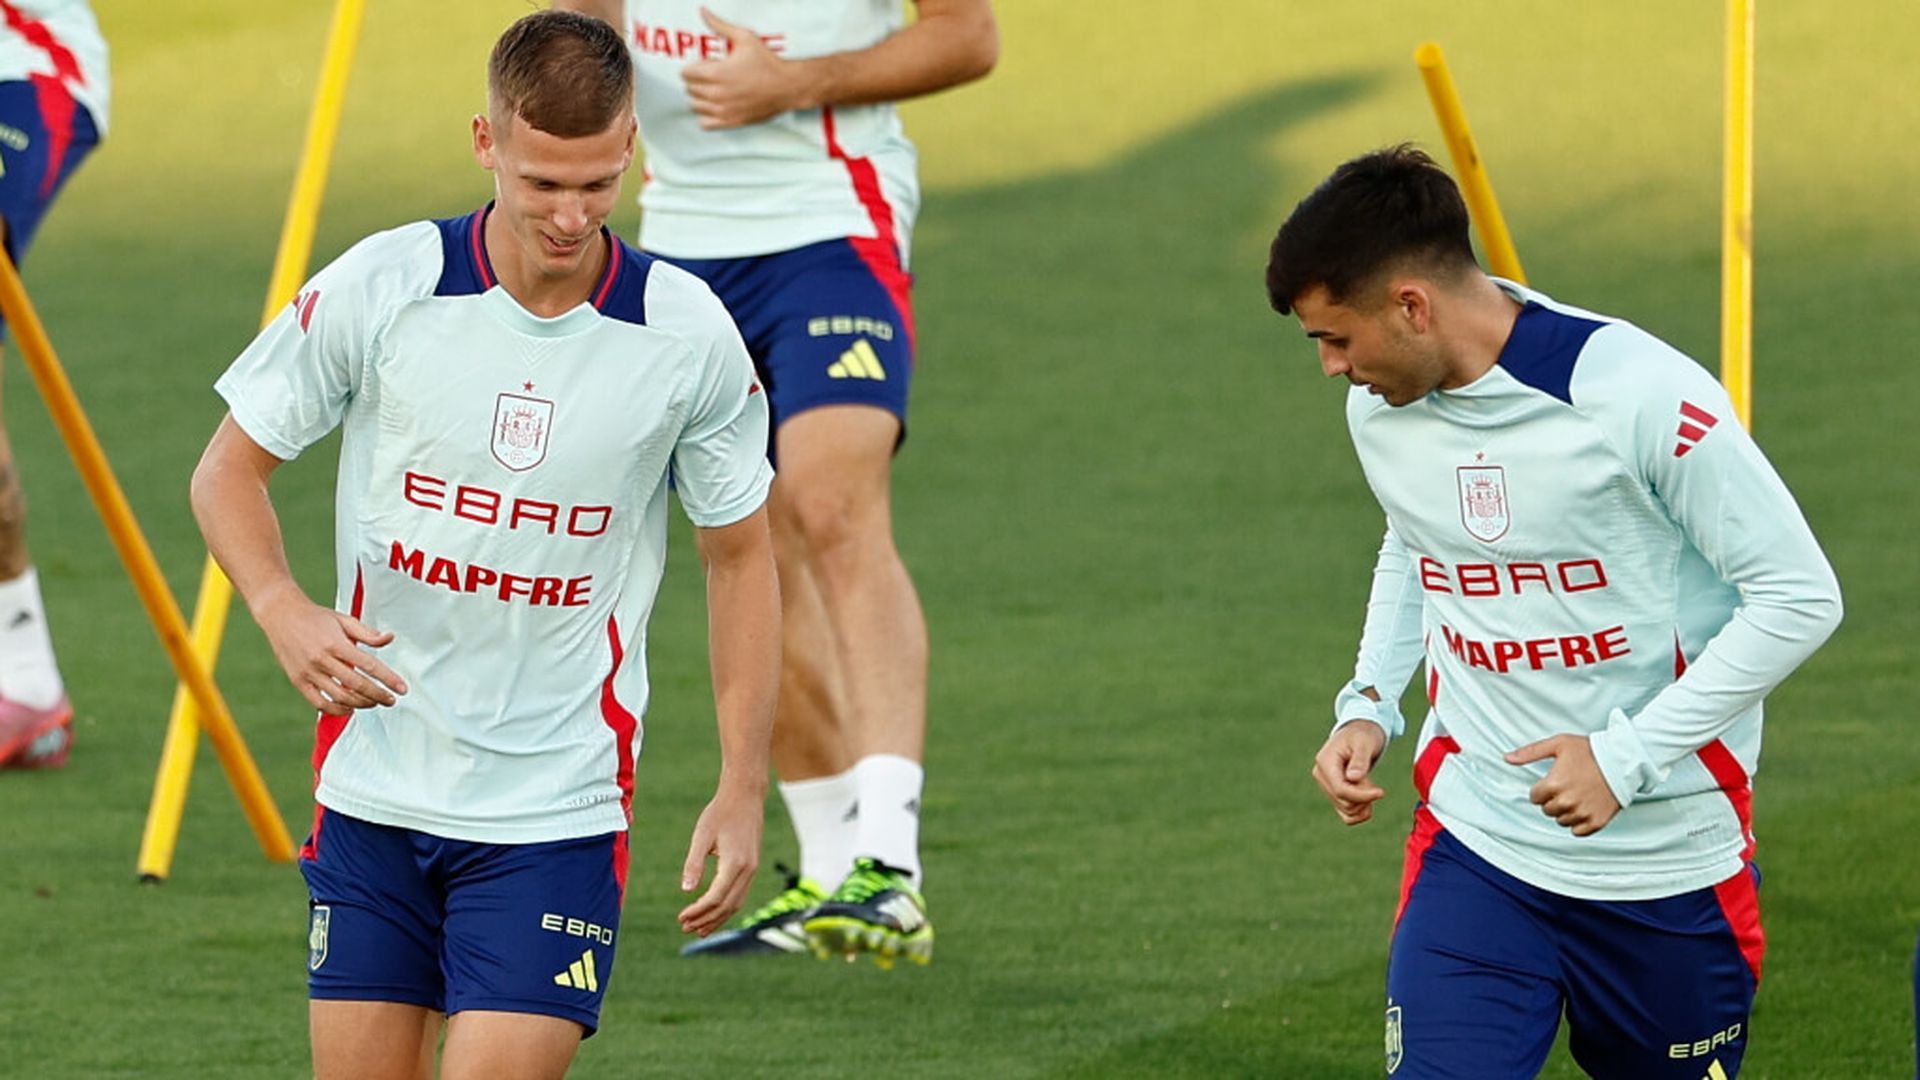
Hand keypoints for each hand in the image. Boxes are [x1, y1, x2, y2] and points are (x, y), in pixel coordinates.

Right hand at [252, 585, 406, 715]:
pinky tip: (350, 708)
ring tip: (374, 703)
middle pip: (356, 685)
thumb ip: (367, 633)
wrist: (280, 614)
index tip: (402, 689)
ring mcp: (308, 672)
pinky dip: (337, 710)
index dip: (388, 679)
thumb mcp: (344, 620)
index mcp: (336, 643)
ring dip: (361, 703)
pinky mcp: (298, 681)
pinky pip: (319, 703)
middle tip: (392, 700)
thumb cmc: (316, 617)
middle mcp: (322, 659)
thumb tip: (390, 638)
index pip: (369, 665)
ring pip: (339, 697)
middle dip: (378, 695)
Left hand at [677, 781, 764, 935]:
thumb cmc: (720, 813)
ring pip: (736, 903)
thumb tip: (686, 891)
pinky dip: (726, 907)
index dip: (697, 911)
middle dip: (706, 920)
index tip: (681, 918)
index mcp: (735, 863)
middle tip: (685, 928)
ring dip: (717, 918)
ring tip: (700, 929)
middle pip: (727, 906)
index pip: (715, 898)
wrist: (745, 797)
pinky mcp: (752, 867)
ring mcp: (752, 870)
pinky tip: (714, 912)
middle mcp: (748, 870)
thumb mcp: (702, 836)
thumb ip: (694, 864)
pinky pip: (740, 894)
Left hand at [681, 8, 810, 128]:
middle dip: (697, 80)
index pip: (686, 74)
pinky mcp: (732, 122)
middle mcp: (717, 94)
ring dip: (700, 97)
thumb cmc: (768, 61)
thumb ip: (720, 25)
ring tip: (714, 90)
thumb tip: (703, 11)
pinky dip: (706, 115)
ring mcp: (724, 111)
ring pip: (695, 106)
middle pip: (689, 89)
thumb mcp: (744, 38)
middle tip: (713, 76)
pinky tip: (716, 106)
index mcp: (716, 73)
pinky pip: (705, 124)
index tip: (708, 64)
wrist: (789, 86)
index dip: (695, 66)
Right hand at [1311, 720, 1388, 824]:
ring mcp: (1326, 786)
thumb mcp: (1364, 743)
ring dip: (1363, 804)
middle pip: (1343, 801)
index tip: (1381, 792)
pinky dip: (1359, 813)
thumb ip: (1359, 760)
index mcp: (1325, 762)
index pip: (1340, 789)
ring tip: (1370, 787)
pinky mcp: (1334, 793)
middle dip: (1364, 797)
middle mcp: (1321, 775)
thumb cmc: (1362, 734)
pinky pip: (1345, 814)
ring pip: (1345, 810)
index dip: (1362, 795)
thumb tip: (1352, 778)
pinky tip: (1368, 801)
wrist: (1359, 733)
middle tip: (1374, 784)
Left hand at [1505, 734, 1621, 835]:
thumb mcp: (1558, 744)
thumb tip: (1507, 758)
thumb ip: (1530, 752)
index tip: (1555, 781)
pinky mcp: (1596, 822)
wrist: (1622, 761)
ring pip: (1561, 821)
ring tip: (1579, 795)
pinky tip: (1585, 807)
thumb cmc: (1590, 750)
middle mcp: (1566, 802)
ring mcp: (1582, 813)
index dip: (1543, 789)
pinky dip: (1579, 822)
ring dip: (1566, 811)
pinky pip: (1577, 832)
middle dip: (1553, 800)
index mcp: (1553, 785)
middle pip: (1547, 810)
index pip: (1534, 798)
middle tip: (1568, 786)